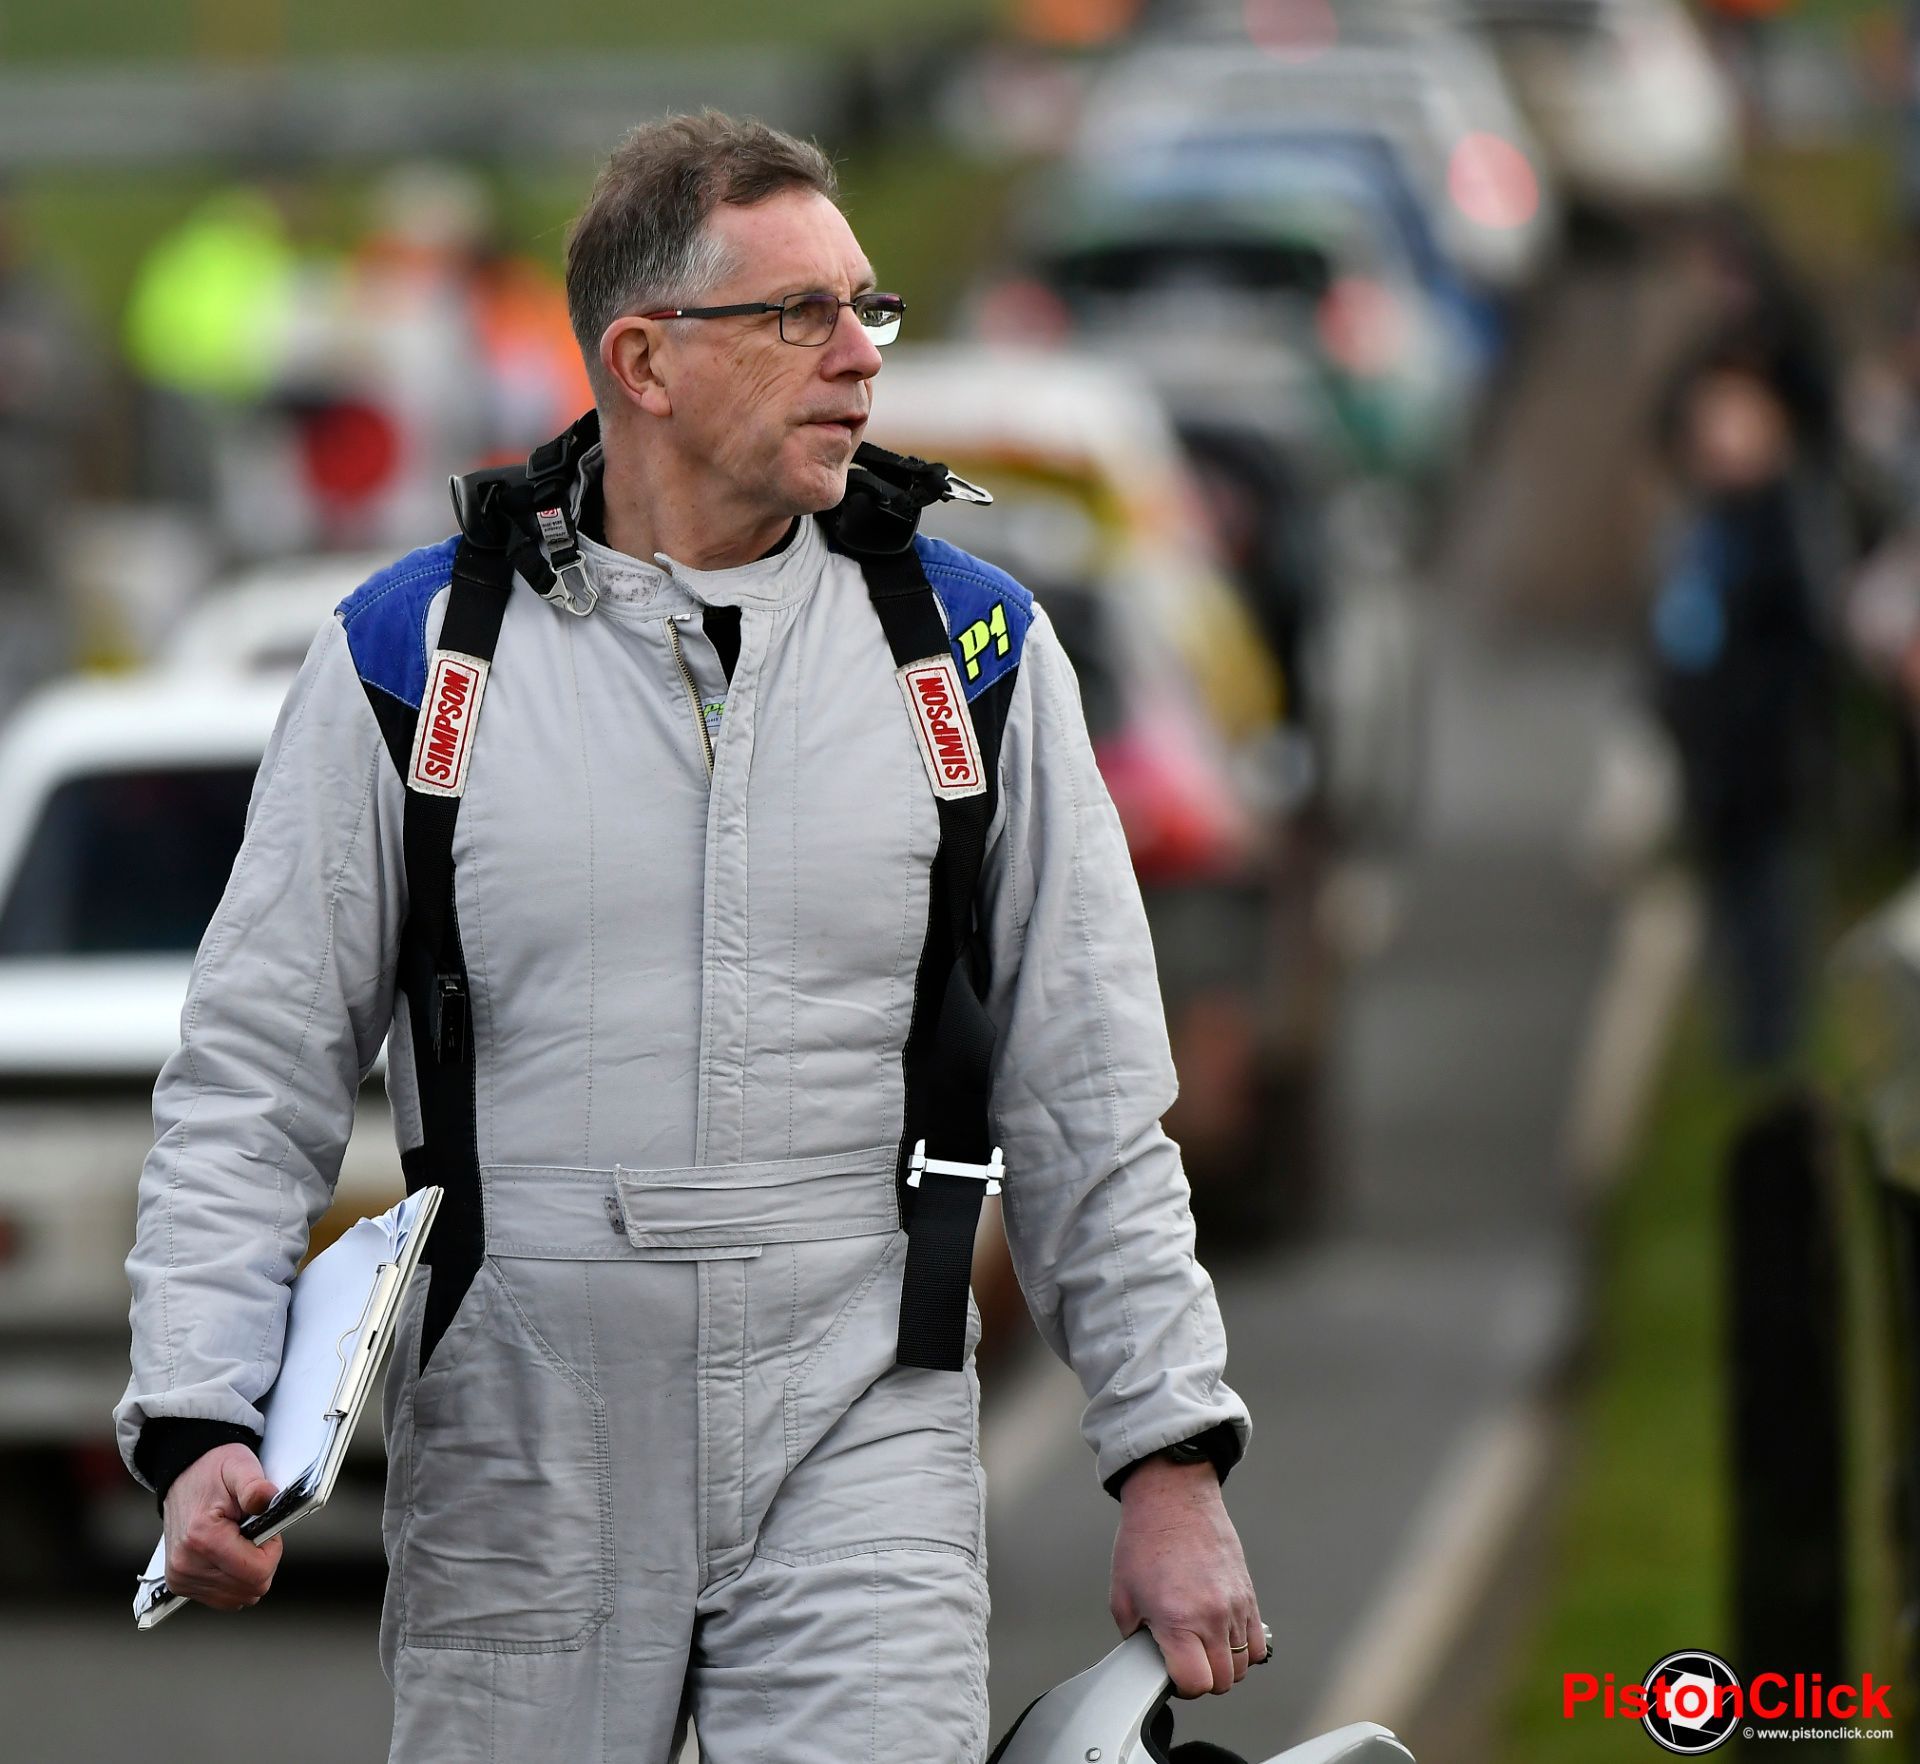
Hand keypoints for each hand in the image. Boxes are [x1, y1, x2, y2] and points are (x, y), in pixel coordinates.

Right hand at [161, 1443, 282, 1610]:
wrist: (185, 1474)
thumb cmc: (215, 1470)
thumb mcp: (240, 1467)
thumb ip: (255, 1486)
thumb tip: (267, 1497)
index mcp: (201, 1538)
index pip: (257, 1573)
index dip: (273, 1550)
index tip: (265, 1527)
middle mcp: (185, 1564)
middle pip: (250, 1589)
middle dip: (262, 1561)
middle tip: (253, 1531)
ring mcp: (180, 1578)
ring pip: (238, 1597)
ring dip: (248, 1571)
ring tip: (239, 1540)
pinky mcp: (179, 1584)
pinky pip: (223, 1597)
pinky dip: (234, 1579)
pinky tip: (229, 1553)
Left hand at [1110, 1457, 1265, 1696]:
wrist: (1173, 1500)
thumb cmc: (1146, 1540)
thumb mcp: (1122, 1595)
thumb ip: (1135, 1635)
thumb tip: (1147, 1655)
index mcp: (1178, 1620)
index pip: (1195, 1684)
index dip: (1182, 1687)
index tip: (1174, 1677)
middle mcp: (1212, 1617)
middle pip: (1223, 1681)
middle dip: (1203, 1679)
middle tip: (1186, 1663)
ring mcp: (1235, 1606)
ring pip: (1242, 1665)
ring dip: (1223, 1666)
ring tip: (1203, 1649)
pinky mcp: (1248, 1595)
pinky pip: (1256, 1642)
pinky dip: (1244, 1650)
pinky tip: (1224, 1638)